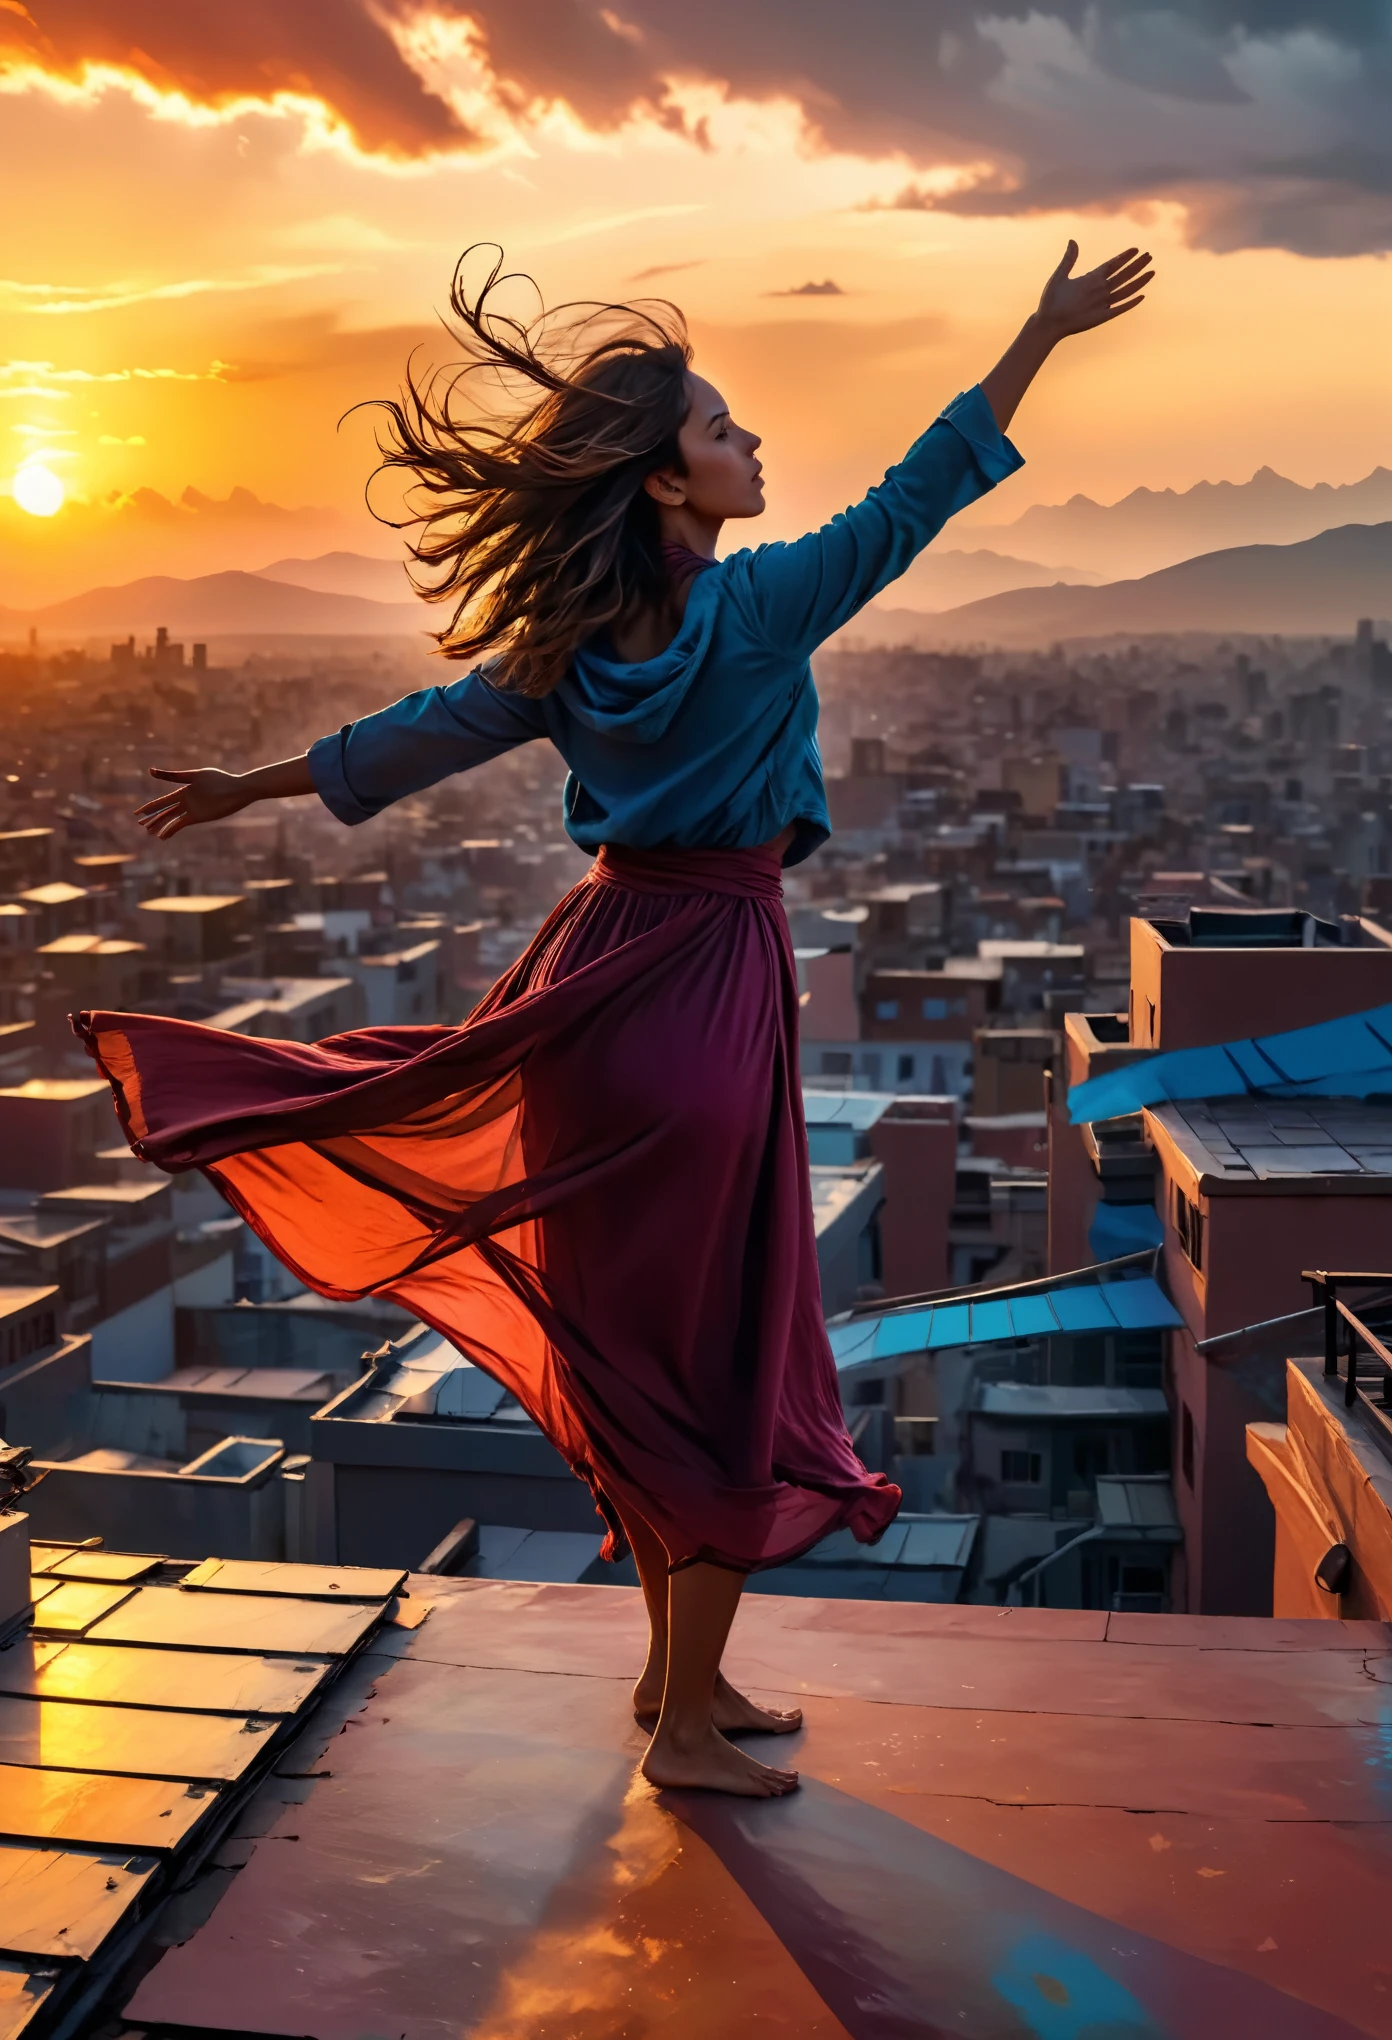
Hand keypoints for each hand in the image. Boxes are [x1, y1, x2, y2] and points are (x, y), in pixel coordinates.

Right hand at [134, 766, 249, 839]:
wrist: (237, 789)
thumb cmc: (219, 779)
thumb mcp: (195, 776)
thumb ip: (173, 776)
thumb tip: (150, 771)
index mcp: (183, 791)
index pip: (162, 802)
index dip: (149, 808)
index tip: (137, 813)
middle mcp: (185, 801)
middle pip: (165, 812)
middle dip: (153, 819)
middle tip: (140, 826)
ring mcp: (191, 810)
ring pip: (172, 820)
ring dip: (161, 826)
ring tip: (150, 834)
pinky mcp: (199, 817)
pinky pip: (181, 824)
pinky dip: (171, 830)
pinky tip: (163, 836)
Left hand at [1035, 240, 1152, 339]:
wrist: (1048, 322)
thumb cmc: (1050, 301)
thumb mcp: (1059, 276)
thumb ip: (1069, 260)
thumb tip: (1072, 241)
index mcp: (1091, 279)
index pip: (1112, 265)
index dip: (1124, 257)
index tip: (1135, 249)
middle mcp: (1099, 290)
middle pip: (1122, 275)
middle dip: (1136, 265)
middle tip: (1149, 255)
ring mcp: (1102, 303)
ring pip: (1125, 289)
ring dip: (1138, 281)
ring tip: (1151, 271)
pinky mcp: (1102, 316)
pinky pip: (1119, 308)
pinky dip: (1130, 303)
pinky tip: (1141, 296)